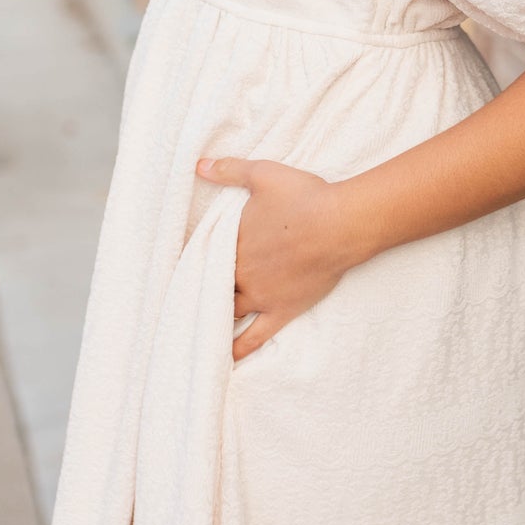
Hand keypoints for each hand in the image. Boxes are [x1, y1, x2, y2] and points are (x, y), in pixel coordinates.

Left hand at [195, 155, 354, 360]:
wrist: (340, 224)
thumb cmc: (305, 197)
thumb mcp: (262, 174)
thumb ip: (228, 170)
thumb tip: (198, 165)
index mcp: (233, 241)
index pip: (204, 253)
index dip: (196, 257)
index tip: (183, 262)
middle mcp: (242, 272)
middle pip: (212, 284)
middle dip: (201, 289)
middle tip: (183, 297)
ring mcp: (261, 295)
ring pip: (227, 311)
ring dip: (212, 317)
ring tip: (197, 326)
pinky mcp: (282, 310)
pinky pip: (255, 336)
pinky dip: (238, 348)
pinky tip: (226, 359)